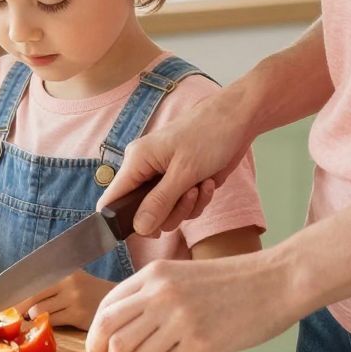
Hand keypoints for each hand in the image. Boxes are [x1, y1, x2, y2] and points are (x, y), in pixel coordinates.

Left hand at [16, 270, 111, 331]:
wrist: (118, 303)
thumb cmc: (87, 293)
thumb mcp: (70, 279)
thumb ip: (47, 284)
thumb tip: (15, 300)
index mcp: (63, 268)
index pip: (30, 278)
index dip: (12, 292)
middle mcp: (68, 279)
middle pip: (31, 294)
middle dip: (16, 308)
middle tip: (9, 317)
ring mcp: (74, 297)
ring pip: (38, 310)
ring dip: (30, 318)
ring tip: (31, 321)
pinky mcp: (78, 314)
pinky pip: (50, 321)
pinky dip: (42, 326)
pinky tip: (43, 326)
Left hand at [85, 253, 296, 351]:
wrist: (276, 280)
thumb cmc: (233, 282)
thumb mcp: (183, 275)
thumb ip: (152, 295)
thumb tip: (123, 330)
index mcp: (154, 275)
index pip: (106, 309)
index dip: (95, 337)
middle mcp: (161, 294)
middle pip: (111, 335)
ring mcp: (179, 318)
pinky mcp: (200, 341)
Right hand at [97, 86, 257, 237]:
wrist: (238, 121)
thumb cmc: (209, 135)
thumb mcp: (184, 172)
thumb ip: (159, 202)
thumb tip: (140, 228)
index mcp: (137, 162)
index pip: (112, 200)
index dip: (121, 221)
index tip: (146, 230)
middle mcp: (146, 172)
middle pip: (143, 214)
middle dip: (170, 212)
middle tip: (189, 195)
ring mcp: (164, 180)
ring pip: (166, 214)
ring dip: (188, 207)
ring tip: (201, 184)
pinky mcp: (182, 184)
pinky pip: (183, 208)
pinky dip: (199, 201)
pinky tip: (209, 183)